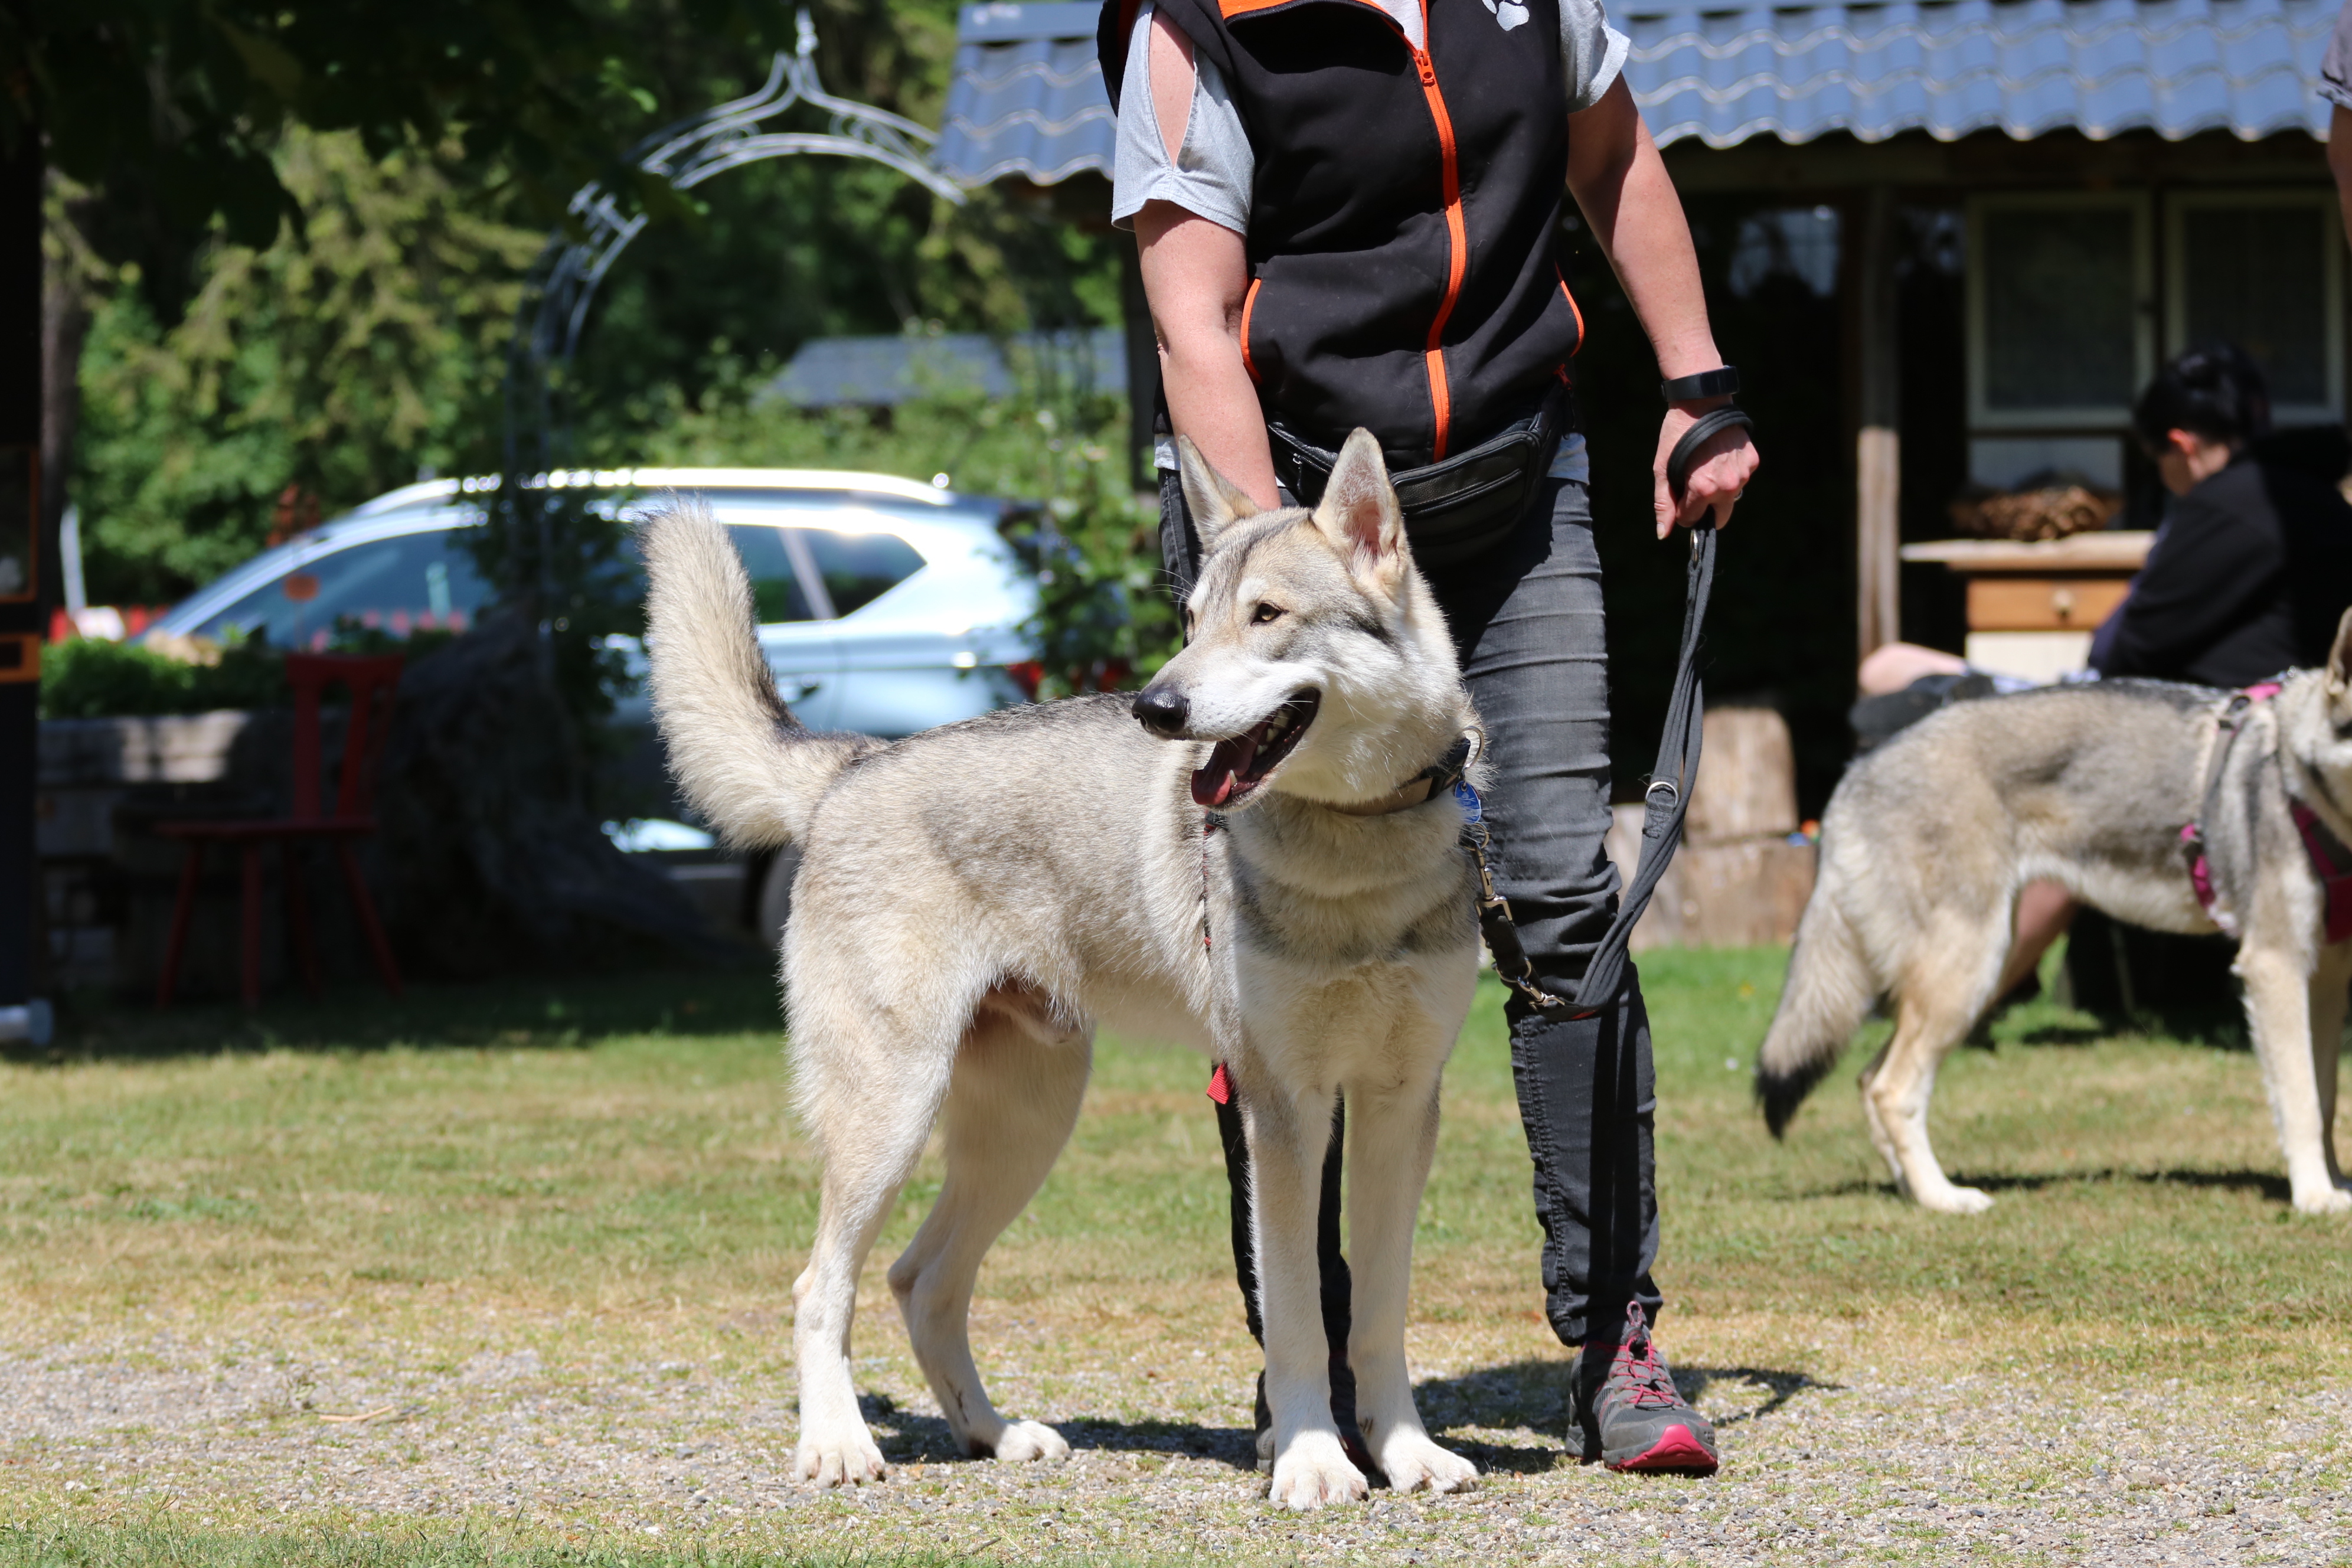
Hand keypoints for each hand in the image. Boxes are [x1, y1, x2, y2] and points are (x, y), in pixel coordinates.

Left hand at [1652, 398, 1759, 539]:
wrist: (1702, 403)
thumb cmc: (1677, 435)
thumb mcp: (1662, 469)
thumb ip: (1664, 503)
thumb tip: (1663, 534)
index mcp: (1703, 489)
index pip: (1692, 519)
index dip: (1682, 509)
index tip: (1679, 494)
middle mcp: (1727, 485)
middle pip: (1718, 517)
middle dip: (1705, 508)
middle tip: (1695, 486)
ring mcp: (1743, 474)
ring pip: (1730, 497)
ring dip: (1719, 490)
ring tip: (1706, 465)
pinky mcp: (1753, 461)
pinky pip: (1741, 479)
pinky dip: (1731, 474)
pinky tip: (1720, 456)